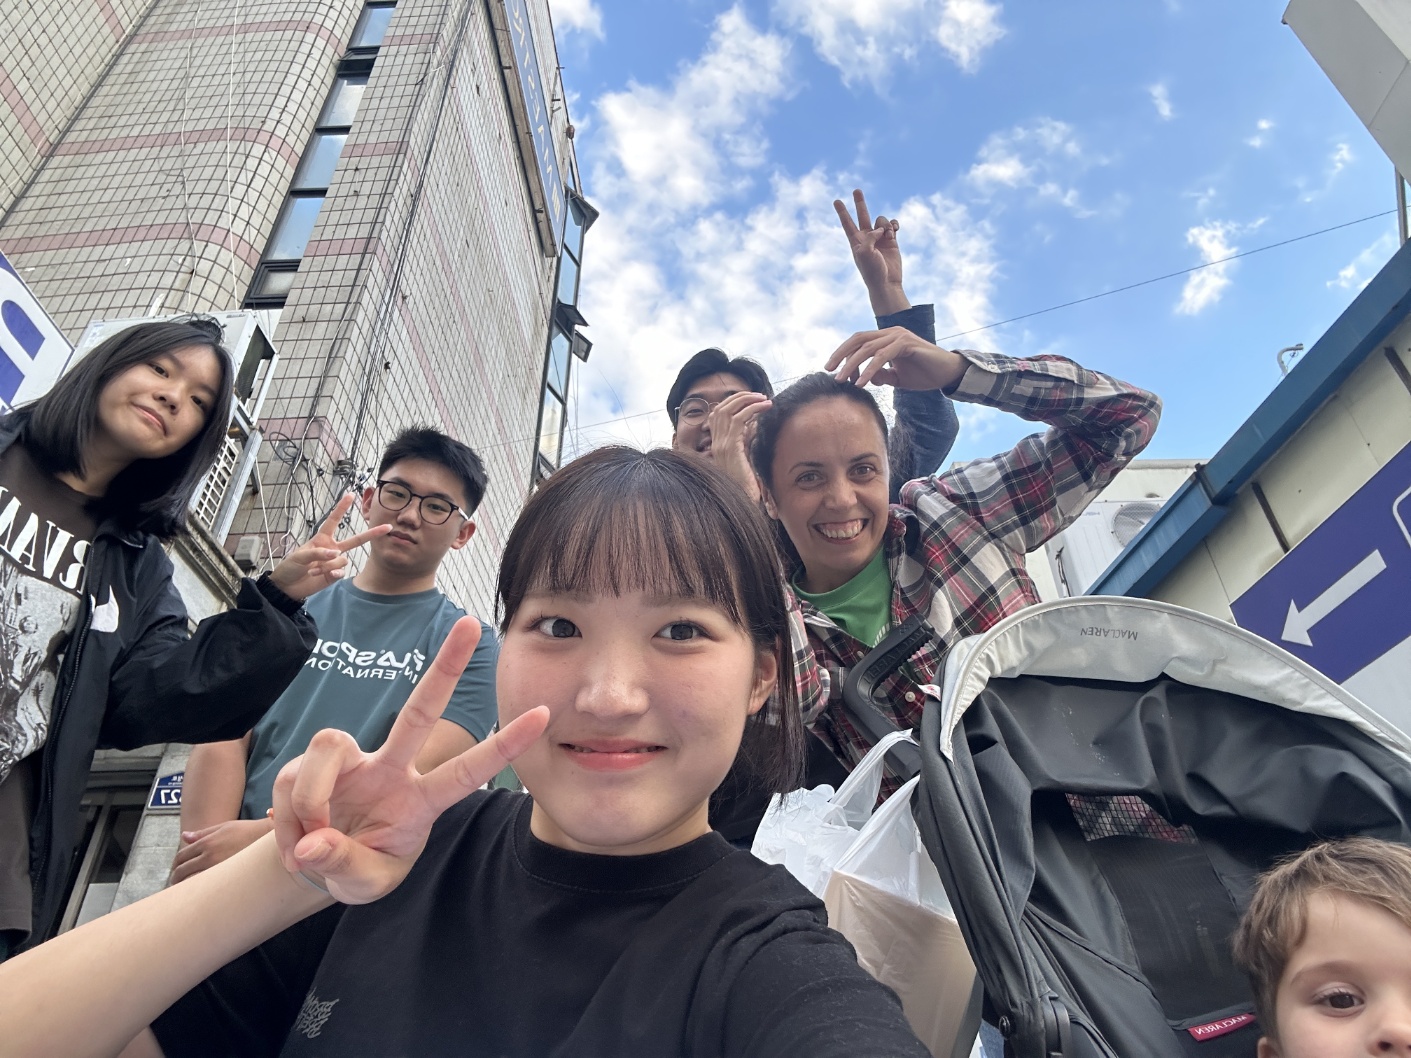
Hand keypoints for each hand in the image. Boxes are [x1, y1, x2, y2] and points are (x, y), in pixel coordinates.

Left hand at [169, 818, 271, 883]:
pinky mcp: (227, 880)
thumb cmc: (249, 832)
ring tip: (184, 893)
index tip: (176, 870)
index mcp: (207, 842)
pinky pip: (206, 888)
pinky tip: (200, 895)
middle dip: (175, 878)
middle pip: (182, 870)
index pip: (181, 856)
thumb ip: (203, 833)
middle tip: (176, 883)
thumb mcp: (225, 827)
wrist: (270, 840)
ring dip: (184, 887)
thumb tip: (184, 836)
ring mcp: (217, 869)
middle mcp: (209, 856)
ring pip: (190, 882)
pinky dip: (199, 891)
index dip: (175, 864)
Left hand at [266, 494, 390, 600]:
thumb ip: (318, 553)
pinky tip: (324, 575)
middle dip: (371, 534)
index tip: (351, 495)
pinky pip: (341, 571)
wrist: (288, 586)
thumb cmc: (291, 566)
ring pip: (342, 559)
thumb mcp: (300, 556)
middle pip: (354, 540)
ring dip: (327, 565)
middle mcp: (331, 548)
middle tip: (387, 527)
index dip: (341, 508)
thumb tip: (336, 553)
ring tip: (313, 570)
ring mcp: (334, 562)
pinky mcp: (334, 574)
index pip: (333, 520)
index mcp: (322, 539)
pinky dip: (333, 572)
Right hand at [271, 619, 548, 903]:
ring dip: (311, 799)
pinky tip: (295, 845)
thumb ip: (345, 864)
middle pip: (420, 711)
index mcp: (421, 801)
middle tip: (471, 623)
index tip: (544, 715)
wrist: (314, 866)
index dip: (504, 746)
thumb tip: (315, 842)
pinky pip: (292, 779)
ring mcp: (351, 762)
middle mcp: (392, 768)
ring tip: (309, 846)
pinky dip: (289, 819)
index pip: (468, 771)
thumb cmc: (358, 867)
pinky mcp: (307, 763)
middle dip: (446, 667)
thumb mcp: (362, 884)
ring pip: (330, 745)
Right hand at [705, 391, 770, 502]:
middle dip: (741, 397)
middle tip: (759, 395)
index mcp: (717, 444)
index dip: (733, 402)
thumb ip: (746, 440)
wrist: (743, 502)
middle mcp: (715, 442)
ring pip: (728, 410)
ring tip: (764, 399)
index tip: (751, 400)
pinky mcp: (730, 448)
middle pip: (721, 408)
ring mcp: (720, 444)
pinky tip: (766, 407)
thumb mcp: (746, 457)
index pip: (718, 413)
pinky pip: (738, 420)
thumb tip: (755, 424)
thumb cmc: (747, 484)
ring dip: (747, 400)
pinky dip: (752, 409)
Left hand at [825, 327, 967, 391]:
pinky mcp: (906, 343)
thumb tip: (865, 379)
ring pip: (867, 348)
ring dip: (852, 365)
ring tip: (841, 380)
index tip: (833, 371)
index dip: (844, 354)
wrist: (948, 373)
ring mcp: (899, 336)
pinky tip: (861, 382)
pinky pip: (882, 356)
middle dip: (841, 355)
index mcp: (887, 338)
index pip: (859, 341)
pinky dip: (869, 369)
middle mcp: (891, 332)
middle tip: (828, 370)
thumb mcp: (897, 377)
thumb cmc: (924, 374)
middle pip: (858, 340)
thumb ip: (881, 376)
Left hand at [834, 189, 908, 315]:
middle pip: (862, 215)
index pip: (847, 223)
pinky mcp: (892, 240)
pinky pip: (892, 225)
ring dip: (885, 224)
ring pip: (881, 220)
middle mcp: (867, 237)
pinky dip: (894, 225)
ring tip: (887, 235)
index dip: (842, 212)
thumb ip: (870, 236)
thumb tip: (881, 229)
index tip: (836, 201)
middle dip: (859, 203)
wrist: (886, 282)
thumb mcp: (865, 252)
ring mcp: (880, 238)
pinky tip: (894, 230)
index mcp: (856, 241)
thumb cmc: (872, 270)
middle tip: (856, 190)